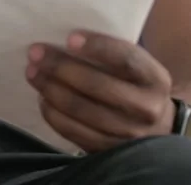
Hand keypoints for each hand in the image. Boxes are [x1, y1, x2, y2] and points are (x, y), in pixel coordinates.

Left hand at [26, 31, 174, 152]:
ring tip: (33, 73)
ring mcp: (129, 135)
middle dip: (61, 67)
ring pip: (82, 111)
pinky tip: (43, 99)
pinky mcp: (110, 152)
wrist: (158, 128)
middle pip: (97, 86)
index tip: (70, 38)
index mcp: (154, 78)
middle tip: (35, 53)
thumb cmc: (136, 84)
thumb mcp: (138, 65)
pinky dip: (54, 114)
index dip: (97, 47)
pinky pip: (75, 133)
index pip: (125, 58)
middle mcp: (146, 108)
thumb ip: (112, 54)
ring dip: (51, 89)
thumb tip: (67, 39)